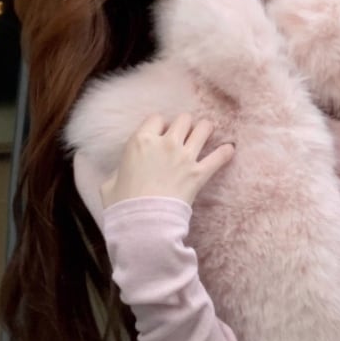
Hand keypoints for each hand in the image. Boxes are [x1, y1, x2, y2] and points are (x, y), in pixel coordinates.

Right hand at [101, 113, 234, 208]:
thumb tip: (120, 174)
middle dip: (185, 125)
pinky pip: (218, 157)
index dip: (160, 125)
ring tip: (207, 132)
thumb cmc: (123, 204)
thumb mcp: (109, 184)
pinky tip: (230, 149)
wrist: (144, 221)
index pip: (156, 118)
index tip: (162, 133)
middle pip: (183, 120)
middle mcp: (164, 143)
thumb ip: (117, 172)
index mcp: (140, 141)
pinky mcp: (198, 174)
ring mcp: (184, 157)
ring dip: (206, 130)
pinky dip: (225, 153)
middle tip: (187, 133)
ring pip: (203, 129)